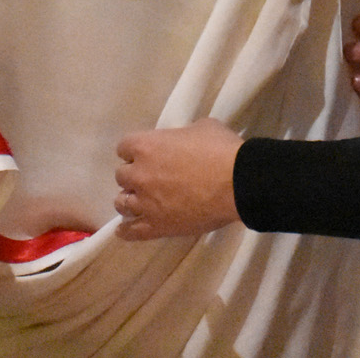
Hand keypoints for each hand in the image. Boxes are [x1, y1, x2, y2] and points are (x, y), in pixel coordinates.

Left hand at [115, 119, 243, 239]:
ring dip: (131, 199)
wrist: (238, 183)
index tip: (148, 154)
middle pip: (121, 175)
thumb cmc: (222, 150)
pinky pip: (130, 231)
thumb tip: (182, 143)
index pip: (124, 147)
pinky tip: (126, 229)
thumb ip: (182, 135)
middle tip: (152, 177)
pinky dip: (126, 230)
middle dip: (135, 174)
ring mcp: (145, 203)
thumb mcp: (202, 128)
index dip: (136, 150)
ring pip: (121, 203)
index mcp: (147, 146)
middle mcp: (139, 174)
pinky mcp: (155, 226)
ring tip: (143, 201)